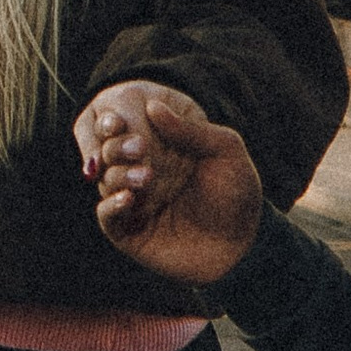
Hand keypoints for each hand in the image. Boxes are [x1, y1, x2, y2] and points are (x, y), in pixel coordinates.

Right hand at [74, 81, 262, 282]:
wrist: (245, 245)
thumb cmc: (238, 194)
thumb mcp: (224, 151)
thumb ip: (190, 130)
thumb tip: (153, 106)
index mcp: (160, 147)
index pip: (126, 126)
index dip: (117, 120)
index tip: (120, 119)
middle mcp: (141, 171)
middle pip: (109, 151)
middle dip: (116, 146)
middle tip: (139, 147)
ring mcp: (134, 201)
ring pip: (106, 180)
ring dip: (119, 174)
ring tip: (147, 177)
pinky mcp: (129, 232)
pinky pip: (106, 216)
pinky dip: (111, 205)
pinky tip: (129, 198)